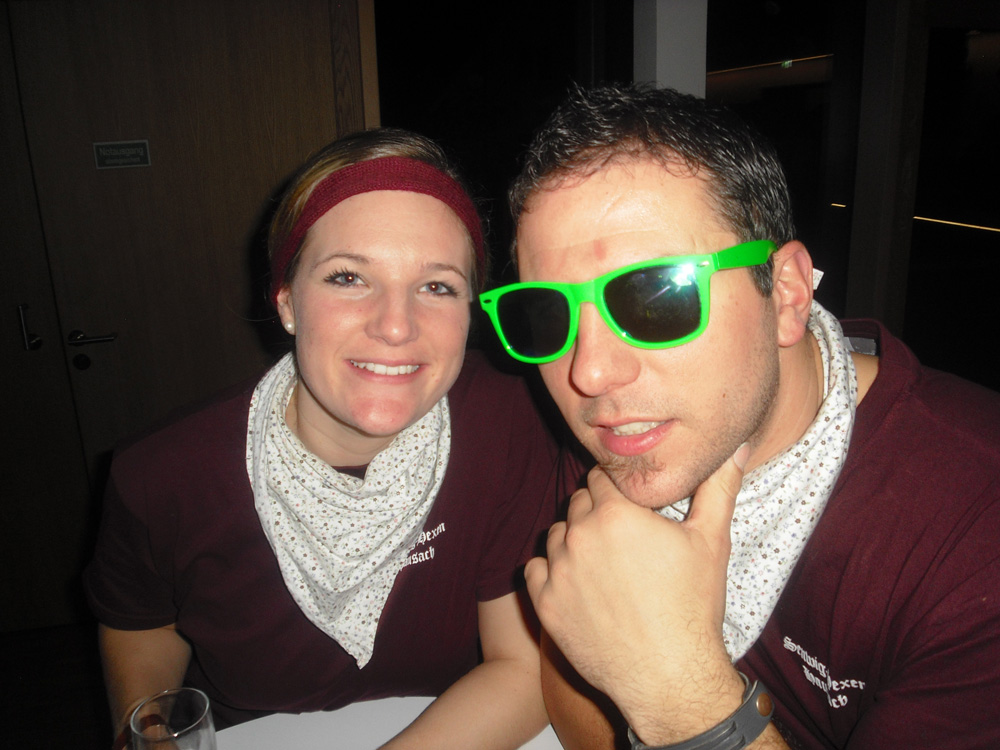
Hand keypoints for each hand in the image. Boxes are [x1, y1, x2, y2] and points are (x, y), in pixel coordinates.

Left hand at [525, 446, 747, 740]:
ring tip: (602, 563)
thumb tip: (735, 446)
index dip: (617, 489)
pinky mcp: (545, 603)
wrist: (669, 677)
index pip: (601, 477)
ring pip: (556, 534)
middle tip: (620, 537)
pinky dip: (551, 571)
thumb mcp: (712, 541)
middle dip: (596, 512)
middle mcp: (580, 535)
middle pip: (578, 503)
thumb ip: (718, 487)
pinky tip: (577, 583)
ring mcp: (558, 571)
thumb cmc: (692, 608)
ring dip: (574, 540)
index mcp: (616, 513)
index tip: (629, 506)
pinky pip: (535, 569)